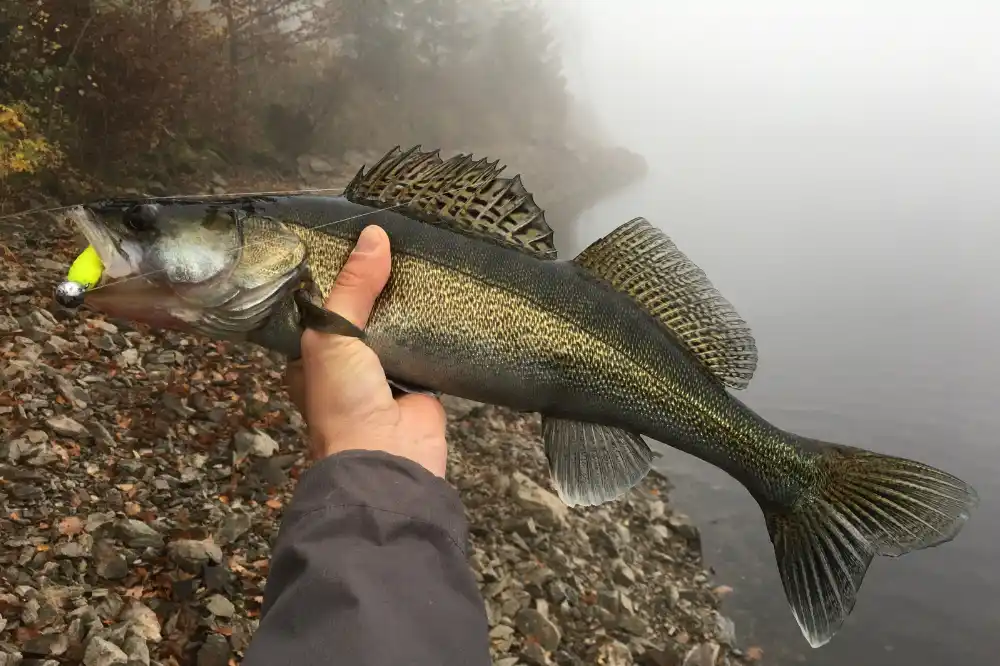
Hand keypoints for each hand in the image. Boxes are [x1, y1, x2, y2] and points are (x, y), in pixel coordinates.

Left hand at [284, 224, 447, 477]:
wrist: (386, 456)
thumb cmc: (342, 398)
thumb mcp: (333, 333)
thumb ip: (353, 287)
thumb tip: (374, 234)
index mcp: (313, 356)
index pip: (323, 307)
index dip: (338, 276)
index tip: (355, 239)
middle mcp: (348, 365)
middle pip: (364, 314)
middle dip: (377, 286)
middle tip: (397, 240)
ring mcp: (386, 374)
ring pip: (397, 328)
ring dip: (408, 304)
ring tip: (424, 256)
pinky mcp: (422, 382)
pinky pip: (429, 346)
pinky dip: (437, 327)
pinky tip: (447, 295)